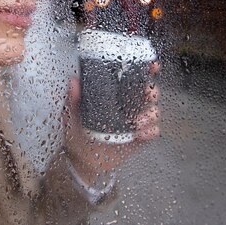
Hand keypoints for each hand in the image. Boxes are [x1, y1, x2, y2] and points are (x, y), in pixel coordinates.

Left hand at [63, 62, 160, 185]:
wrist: (81, 159)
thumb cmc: (77, 132)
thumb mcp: (72, 113)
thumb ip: (72, 98)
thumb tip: (73, 81)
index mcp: (115, 94)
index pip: (133, 77)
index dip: (146, 69)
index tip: (152, 66)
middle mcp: (128, 105)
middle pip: (150, 92)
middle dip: (152, 92)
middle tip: (146, 95)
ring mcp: (136, 122)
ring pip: (154, 111)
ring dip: (150, 114)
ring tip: (137, 122)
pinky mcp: (140, 139)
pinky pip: (153, 132)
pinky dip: (150, 131)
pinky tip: (141, 134)